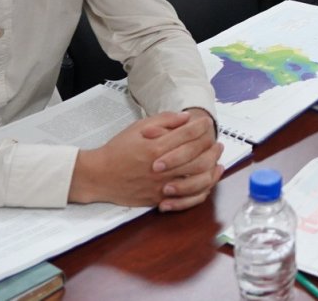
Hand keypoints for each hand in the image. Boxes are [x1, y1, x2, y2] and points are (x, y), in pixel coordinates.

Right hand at [69, 110, 223, 209]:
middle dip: (212, 149)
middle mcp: (162, 168)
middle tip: (217, 143)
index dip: (200, 127)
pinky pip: (188, 197)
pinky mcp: (161, 199)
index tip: (206, 123)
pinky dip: (202, 189)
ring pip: (198, 179)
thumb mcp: (138, 127)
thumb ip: (163, 121)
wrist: (100, 176)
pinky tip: (208, 180)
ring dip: (212, 168)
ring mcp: (162, 186)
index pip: (188, 135)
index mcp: (156, 148)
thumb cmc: (118, 149)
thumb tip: (186, 118)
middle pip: (198, 158)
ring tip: (217, 160)